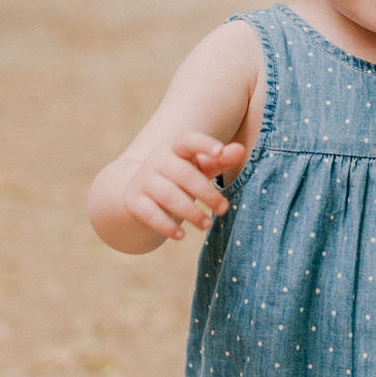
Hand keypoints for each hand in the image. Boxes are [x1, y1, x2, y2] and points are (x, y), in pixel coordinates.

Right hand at [123, 133, 244, 243]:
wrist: (141, 189)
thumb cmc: (180, 176)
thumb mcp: (200, 166)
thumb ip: (220, 160)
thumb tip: (240, 150)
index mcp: (175, 147)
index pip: (189, 140)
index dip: (204, 144)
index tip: (220, 151)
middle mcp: (157, 160)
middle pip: (184, 174)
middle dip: (207, 193)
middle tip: (224, 209)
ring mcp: (143, 180)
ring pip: (168, 195)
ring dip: (190, 212)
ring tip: (207, 225)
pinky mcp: (134, 201)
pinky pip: (150, 214)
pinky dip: (166, 226)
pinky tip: (181, 236)